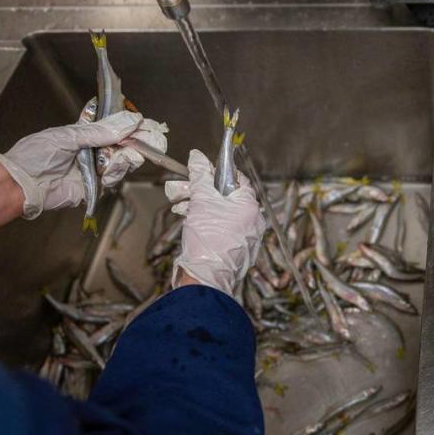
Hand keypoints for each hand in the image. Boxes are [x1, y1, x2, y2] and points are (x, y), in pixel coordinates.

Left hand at [0, 111, 167, 219]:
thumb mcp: (67, 136)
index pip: (113, 127)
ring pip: (123, 160)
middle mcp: (92, 150)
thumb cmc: (35, 156)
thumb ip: (99, 132)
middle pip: (123, 144)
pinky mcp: (95, 186)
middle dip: (137, 140)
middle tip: (151, 136)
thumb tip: (128, 121)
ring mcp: (95, 168)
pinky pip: (114, 177)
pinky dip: (117, 170)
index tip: (143, 121)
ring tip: (128, 152)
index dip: (129, 124)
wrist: (21, 184)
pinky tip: (113, 165)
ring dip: (128, 155)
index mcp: (84, 134)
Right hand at [164, 149, 265, 296]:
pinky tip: (190, 222)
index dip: (217, 173)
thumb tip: (197, 156)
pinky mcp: (238, 249)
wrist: (206, 278)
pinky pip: (223, 228)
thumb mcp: (201, 200)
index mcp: (250, 205)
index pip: (238, 179)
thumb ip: (200, 175)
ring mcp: (247, 236)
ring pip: (222, 213)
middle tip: (182, 190)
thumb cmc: (207, 238)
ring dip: (199, 206)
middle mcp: (254, 220)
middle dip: (201, 191)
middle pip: (226, 196)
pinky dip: (207, 222)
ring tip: (180, 207)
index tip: (201, 173)